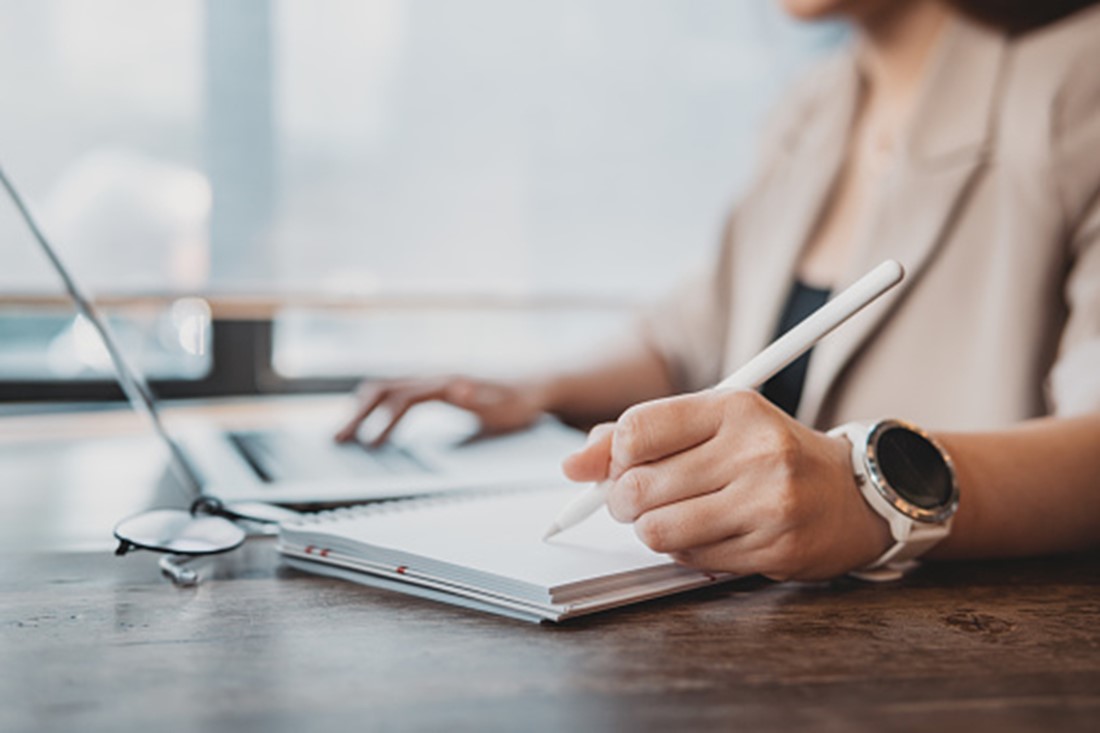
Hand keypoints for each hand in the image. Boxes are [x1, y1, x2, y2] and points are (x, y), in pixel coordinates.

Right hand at [335, 376, 546, 445]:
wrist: (538, 383)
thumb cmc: (522, 400)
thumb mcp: (505, 405)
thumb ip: (479, 400)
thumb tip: (454, 389)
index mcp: (447, 383)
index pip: (402, 399)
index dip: (382, 421)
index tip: (369, 446)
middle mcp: (436, 376)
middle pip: (384, 389)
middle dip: (358, 414)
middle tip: (338, 440)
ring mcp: (434, 379)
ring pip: (387, 387)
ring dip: (363, 409)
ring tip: (345, 434)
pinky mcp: (437, 386)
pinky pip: (398, 392)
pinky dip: (378, 406)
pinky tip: (374, 426)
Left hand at [562, 390, 890, 580]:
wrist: (851, 494)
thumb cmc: (769, 454)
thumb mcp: (713, 425)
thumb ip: (641, 435)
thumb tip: (573, 465)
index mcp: (734, 407)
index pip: (637, 429)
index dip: (613, 456)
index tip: (619, 465)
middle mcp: (754, 450)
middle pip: (639, 486)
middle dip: (622, 500)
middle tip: (636, 499)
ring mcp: (768, 502)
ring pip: (657, 530)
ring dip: (650, 530)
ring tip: (671, 517)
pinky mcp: (774, 547)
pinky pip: (690, 559)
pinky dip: (683, 551)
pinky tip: (706, 534)